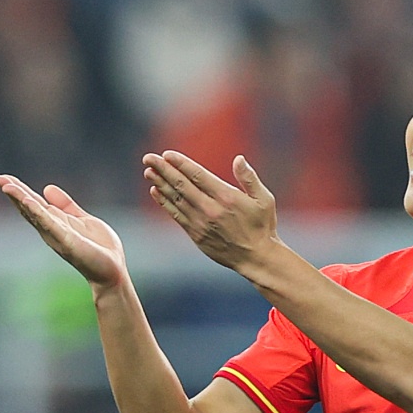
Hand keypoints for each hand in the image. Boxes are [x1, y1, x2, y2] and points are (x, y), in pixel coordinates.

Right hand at [0, 174, 127, 288]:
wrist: (113, 269)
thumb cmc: (99, 248)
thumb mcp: (81, 219)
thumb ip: (66, 205)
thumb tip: (47, 188)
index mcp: (55, 222)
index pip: (33, 203)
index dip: (18, 190)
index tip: (4, 178)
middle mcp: (51, 229)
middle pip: (28, 207)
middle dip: (13, 193)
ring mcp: (57, 235)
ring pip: (34, 214)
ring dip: (20, 200)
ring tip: (6, 187)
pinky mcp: (67, 241)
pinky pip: (49, 224)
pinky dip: (38, 213)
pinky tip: (28, 201)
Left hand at [143, 151, 280, 274]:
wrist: (256, 258)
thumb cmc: (262, 226)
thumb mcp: (264, 199)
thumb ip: (250, 178)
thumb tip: (238, 159)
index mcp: (227, 197)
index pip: (198, 176)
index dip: (181, 164)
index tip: (167, 154)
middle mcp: (210, 209)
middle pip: (182, 185)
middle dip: (163, 170)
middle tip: (148, 157)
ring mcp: (201, 223)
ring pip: (176, 200)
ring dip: (160, 184)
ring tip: (148, 171)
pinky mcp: (196, 235)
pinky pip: (176, 215)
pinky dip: (165, 203)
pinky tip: (155, 191)